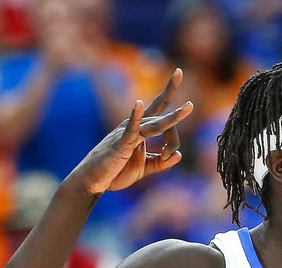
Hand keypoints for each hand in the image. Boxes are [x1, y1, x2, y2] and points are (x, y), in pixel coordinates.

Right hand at [71, 70, 193, 195]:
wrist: (92, 181)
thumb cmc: (114, 173)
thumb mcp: (143, 169)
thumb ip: (160, 163)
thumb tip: (179, 155)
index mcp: (141, 131)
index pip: (164, 123)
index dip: (173, 141)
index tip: (168, 156)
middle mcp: (135, 127)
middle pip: (160, 114)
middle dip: (171, 97)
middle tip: (179, 71)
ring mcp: (128, 133)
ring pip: (154, 123)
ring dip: (172, 118)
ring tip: (189, 107)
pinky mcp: (121, 143)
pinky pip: (131, 129)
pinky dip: (136, 117)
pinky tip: (139, 103)